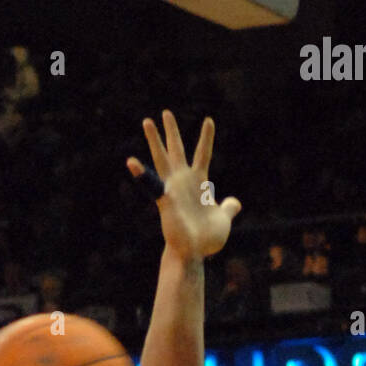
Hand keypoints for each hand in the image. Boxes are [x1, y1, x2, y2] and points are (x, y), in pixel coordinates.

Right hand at [128, 110, 240, 260]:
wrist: (193, 253)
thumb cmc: (206, 239)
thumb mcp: (223, 219)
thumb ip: (228, 208)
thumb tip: (234, 203)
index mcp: (198, 183)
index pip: (203, 154)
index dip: (206, 137)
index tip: (208, 120)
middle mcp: (183, 181)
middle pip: (176, 150)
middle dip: (170, 132)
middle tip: (165, 113)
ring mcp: (172, 188)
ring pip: (161, 159)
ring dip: (154, 140)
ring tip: (147, 121)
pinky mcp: (165, 199)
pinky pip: (152, 184)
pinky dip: (141, 173)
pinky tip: (131, 161)